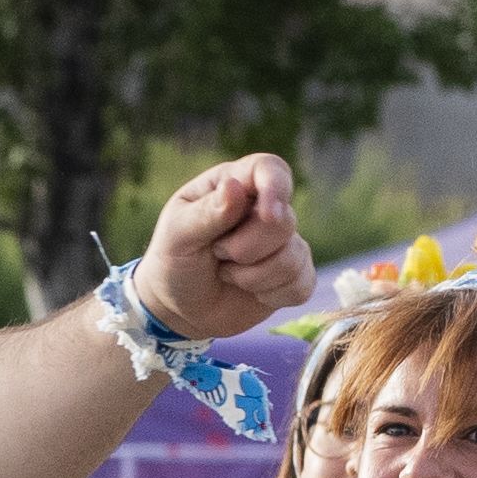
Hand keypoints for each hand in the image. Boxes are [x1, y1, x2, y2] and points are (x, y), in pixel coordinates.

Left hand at [129, 153, 314, 343]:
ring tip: (226, 272)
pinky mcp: (293, 274)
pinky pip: (301, 284)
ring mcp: (283, 242)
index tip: (269, 214)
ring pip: (292, 257)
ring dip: (252, 277)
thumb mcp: (177, 235)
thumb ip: (206, 213)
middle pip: (283, 221)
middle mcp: (264, 208)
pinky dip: (271, 295)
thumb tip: (234, 187)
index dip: (275, 187)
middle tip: (216, 253)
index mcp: (234, 185)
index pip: (269, 169)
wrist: (179, 308)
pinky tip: (250, 292)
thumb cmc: (175, 261)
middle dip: (244, 249)